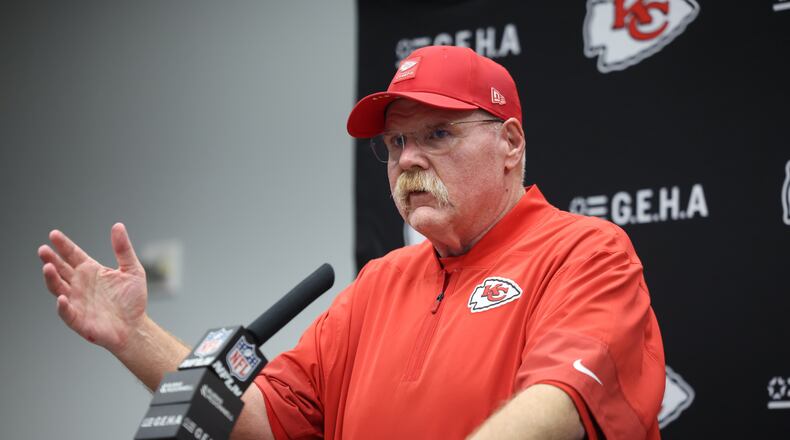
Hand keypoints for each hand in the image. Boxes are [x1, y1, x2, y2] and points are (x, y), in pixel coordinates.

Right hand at [38, 223, 147, 354]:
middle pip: (61, 269)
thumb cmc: (133, 300)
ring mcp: (76, 301)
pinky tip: (62, 297)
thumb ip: (123, 249)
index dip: (63, 245)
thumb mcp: (132, 270)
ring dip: (51, 278)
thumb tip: (118, 226)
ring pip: (58, 287)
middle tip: (43, 249)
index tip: (53, 234)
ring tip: (47, 267)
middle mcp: (80, 284)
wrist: (135, 327)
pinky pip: (66, 312)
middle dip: (51, 259)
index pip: (73, 255)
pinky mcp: (78, 319)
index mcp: (91, 271)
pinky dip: (62, 305)